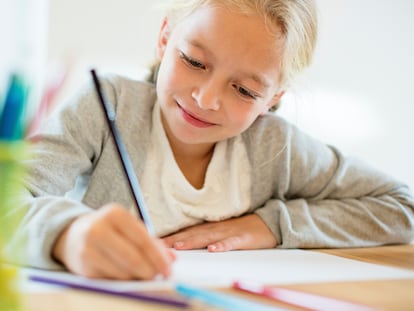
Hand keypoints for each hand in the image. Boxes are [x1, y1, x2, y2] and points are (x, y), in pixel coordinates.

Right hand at [52, 204, 174, 279]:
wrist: (74, 235)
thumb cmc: (110, 230)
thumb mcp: (129, 228)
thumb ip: (151, 242)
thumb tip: (171, 259)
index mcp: (115, 213)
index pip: (142, 239)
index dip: (158, 257)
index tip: (168, 269)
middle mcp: (99, 228)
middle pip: (133, 257)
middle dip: (150, 270)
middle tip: (158, 276)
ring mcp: (88, 248)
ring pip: (122, 271)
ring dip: (138, 277)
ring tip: (144, 276)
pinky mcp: (83, 266)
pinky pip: (111, 279)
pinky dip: (124, 281)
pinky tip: (128, 276)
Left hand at [162, 214, 276, 251]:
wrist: (269, 222)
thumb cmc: (244, 227)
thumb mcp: (223, 229)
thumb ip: (207, 234)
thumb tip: (187, 240)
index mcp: (212, 226)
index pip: (189, 231)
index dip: (172, 235)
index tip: (156, 241)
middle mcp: (217, 227)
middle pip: (194, 233)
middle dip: (175, 239)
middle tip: (159, 245)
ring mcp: (230, 232)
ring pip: (208, 237)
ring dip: (193, 241)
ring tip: (179, 246)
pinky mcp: (244, 238)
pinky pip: (232, 242)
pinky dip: (222, 245)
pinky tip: (213, 249)